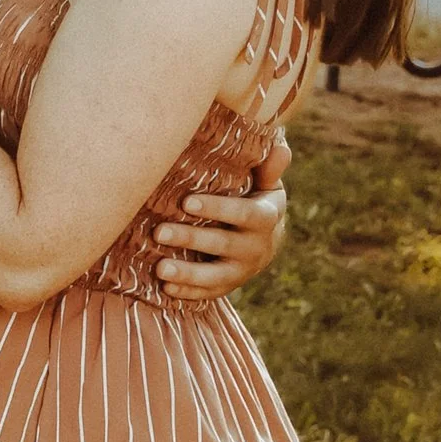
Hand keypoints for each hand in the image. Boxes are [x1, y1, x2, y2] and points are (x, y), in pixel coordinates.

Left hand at [156, 139, 287, 294]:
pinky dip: (188, 293)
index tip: (187, 201)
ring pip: (215, 276)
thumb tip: (280, 147)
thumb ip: (268, 167)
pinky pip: (209, 294)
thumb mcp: (266, 182)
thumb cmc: (256, 198)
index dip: (217, 208)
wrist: (266, 239)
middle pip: (223, 244)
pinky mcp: (228, 286)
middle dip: (191, 239)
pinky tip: (166, 288)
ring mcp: (242, 270)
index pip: (243, 212)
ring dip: (187, 274)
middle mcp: (256, 247)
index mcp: (265, 217)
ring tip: (159, 268)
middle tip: (159, 233)